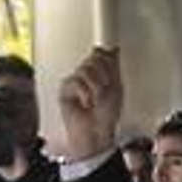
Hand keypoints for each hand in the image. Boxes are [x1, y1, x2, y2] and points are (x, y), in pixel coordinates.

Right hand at [58, 46, 122, 160]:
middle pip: (94, 58)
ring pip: (85, 69)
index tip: (111, 75)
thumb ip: (113, 68)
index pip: (101, 53)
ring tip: (96, 100)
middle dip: (104, 77)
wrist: (96, 133)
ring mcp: (75, 81)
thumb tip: (114, 48)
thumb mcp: (116, 88)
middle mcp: (86, 75)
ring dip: (96, 87)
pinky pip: (75, 81)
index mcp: (99, 72)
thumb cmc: (106, 116)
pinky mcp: (65, 90)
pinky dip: (85, 94)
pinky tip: (86, 104)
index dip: (108, 61)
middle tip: (104, 92)